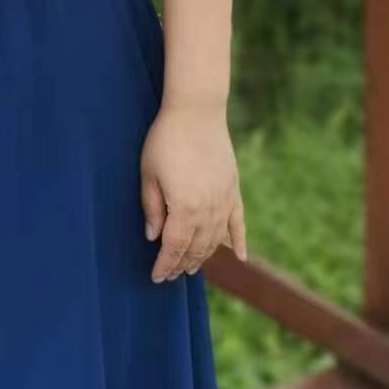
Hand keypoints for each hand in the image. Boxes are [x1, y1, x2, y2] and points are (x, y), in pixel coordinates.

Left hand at [139, 102, 246, 282]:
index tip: (156, 277)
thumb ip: (152, 208)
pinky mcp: (233, 190)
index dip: (165, 264)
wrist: (196, 112)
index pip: (174, 247)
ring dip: (204, 256)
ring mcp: (224, 201)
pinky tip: (239, 257)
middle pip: (195, 247)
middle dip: (182, 263)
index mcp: (184, 208)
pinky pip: (238, 223)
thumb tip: (154, 237)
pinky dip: (238, 241)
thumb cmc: (166, 140)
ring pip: (215, 240)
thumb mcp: (149, 173)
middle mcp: (208, 210)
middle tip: (171, 275)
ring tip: (192, 268)